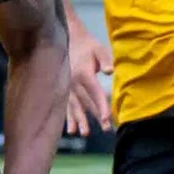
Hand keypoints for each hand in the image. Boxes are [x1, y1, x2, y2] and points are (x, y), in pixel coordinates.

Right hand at [63, 20, 111, 134]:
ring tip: (85, 134)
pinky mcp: (64, 91)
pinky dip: (69, 119)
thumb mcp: (98, 48)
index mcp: (84, 74)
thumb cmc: (88, 45)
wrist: (68, 40)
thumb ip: (105, 59)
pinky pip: (67, 107)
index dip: (101, 105)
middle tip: (107, 129)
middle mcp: (74, 83)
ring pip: (75, 107)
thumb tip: (110, 71)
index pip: (95, 92)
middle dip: (97, 116)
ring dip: (81, 121)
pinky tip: (72, 131)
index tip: (107, 117)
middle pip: (87, 102)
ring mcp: (67, 88)